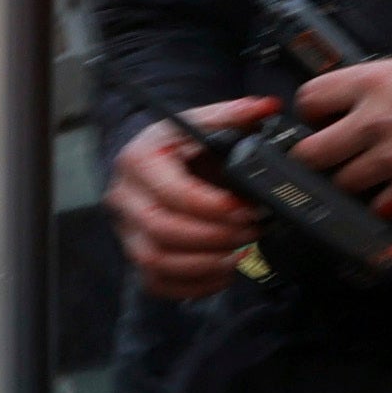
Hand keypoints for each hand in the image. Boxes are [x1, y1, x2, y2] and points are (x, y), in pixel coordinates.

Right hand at [112, 108, 272, 298]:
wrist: (150, 162)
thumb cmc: (177, 144)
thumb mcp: (200, 122)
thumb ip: (233, 115)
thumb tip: (267, 107)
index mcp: (138, 161)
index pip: (171, 192)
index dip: (211, 207)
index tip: (245, 209)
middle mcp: (125, 198)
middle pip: (162, 230)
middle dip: (214, 237)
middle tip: (251, 232)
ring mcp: (127, 231)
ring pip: (156, 261)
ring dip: (205, 264)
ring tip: (241, 253)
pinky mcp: (136, 255)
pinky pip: (156, 283)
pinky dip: (193, 285)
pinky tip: (223, 272)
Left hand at [286, 47, 391, 216]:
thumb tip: (391, 81)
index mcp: (375, 82)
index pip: (311, 98)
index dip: (312, 111)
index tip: (320, 118)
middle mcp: (374, 122)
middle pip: (312, 152)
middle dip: (317, 155)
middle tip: (330, 156)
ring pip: (342, 183)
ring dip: (352, 181)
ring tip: (368, 176)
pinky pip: (379, 207)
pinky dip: (384, 205)